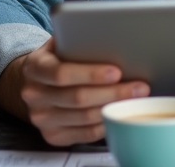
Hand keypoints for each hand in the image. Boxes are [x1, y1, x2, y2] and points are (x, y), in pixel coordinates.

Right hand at [0, 38, 149, 145]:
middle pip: (77, 98)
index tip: (117, 71)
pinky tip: (121, 113)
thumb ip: (78, 41)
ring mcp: (41, 119)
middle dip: (113, 93)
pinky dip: (106, 124)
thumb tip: (116, 39)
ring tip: (137, 99)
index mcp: (35, 68)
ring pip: (84, 118)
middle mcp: (34, 95)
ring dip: (114, 108)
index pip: (61, 73)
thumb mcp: (60, 43)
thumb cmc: (57, 58)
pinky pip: (85, 134)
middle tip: (140, 87)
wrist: (34, 82)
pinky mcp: (52, 136)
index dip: (91, 74)